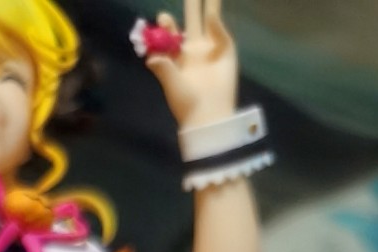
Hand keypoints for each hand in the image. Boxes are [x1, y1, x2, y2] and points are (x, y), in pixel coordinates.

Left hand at [145, 0, 237, 129]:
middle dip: (191, 4)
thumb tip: (151, 56)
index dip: (166, 25)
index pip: (171, 35)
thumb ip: (163, 67)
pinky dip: (215, 22)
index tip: (163, 16)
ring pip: (209, 20)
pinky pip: (220, 32)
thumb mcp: (171, 84)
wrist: (208, 115)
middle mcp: (193, 50)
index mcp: (176, 58)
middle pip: (192, 21)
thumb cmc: (186, 103)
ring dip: (208, 5)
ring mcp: (210, 49)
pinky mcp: (225, 51)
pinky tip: (210, 14)